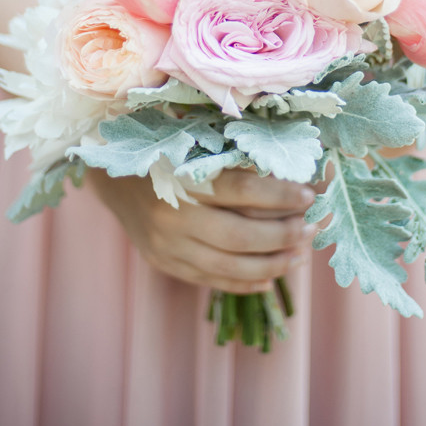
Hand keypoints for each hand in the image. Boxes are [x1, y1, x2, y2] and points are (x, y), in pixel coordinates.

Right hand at [87, 168, 315, 293]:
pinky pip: (211, 280)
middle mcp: (175, 216)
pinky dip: (244, 282)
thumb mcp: (193, 144)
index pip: (243, 191)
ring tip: (300, 255)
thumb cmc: (165, 153)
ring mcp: (168, 246)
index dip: (280, 195)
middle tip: (312, 227)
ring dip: (272, 263)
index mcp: (183, 177)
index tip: (309, 194)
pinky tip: (271, 277)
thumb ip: (232, 155)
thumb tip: (288, 165)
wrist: (114, 179)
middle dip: (284, 234)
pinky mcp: (165, 263)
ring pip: (229, 265)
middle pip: (241, 235)